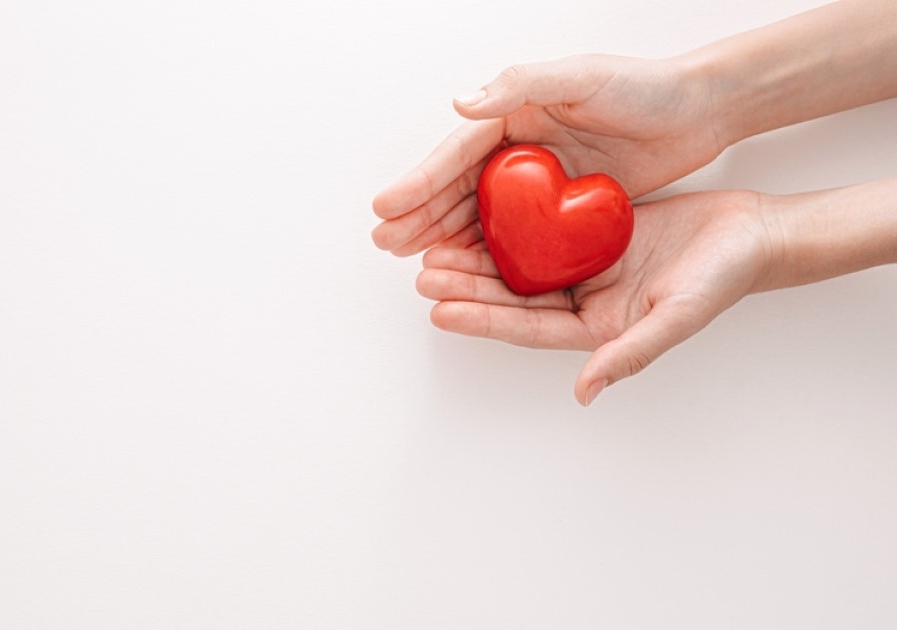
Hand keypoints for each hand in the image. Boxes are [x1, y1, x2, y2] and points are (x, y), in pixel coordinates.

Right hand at [372, 54, 725, 255]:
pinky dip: (487, 251)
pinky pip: (515, 235)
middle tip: (386, 243)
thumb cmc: (644, 87)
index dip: (420, 181)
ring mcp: (537, 181)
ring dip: (445, 237)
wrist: (699, 112)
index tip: (387, 206)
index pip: (456, 153)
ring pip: (479, 215)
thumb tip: (463, 103)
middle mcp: (518, 149)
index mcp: (513, 113)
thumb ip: (521, 86)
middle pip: (458, 187)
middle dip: (420, 215)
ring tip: (415, 263)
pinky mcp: (560, 208)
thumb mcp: (582, 77)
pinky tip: (467, 269)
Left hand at [414, 191, 774, 404]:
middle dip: (466, 286)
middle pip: (512, 296)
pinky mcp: (592, 233)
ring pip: (519, 263)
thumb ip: (629, 355)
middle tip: (422, 272)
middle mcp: (583, 300)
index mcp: (594, 328)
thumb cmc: (723, 277)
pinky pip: (541, 230)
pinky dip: (509, 224)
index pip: (524, 326)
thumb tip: (584, 392)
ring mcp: (586, 266)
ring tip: (436, 248)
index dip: (481, 318)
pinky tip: (479, 212)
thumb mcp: (676, 317)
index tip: (438, 309)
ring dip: (479, 257)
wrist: (753, 232)